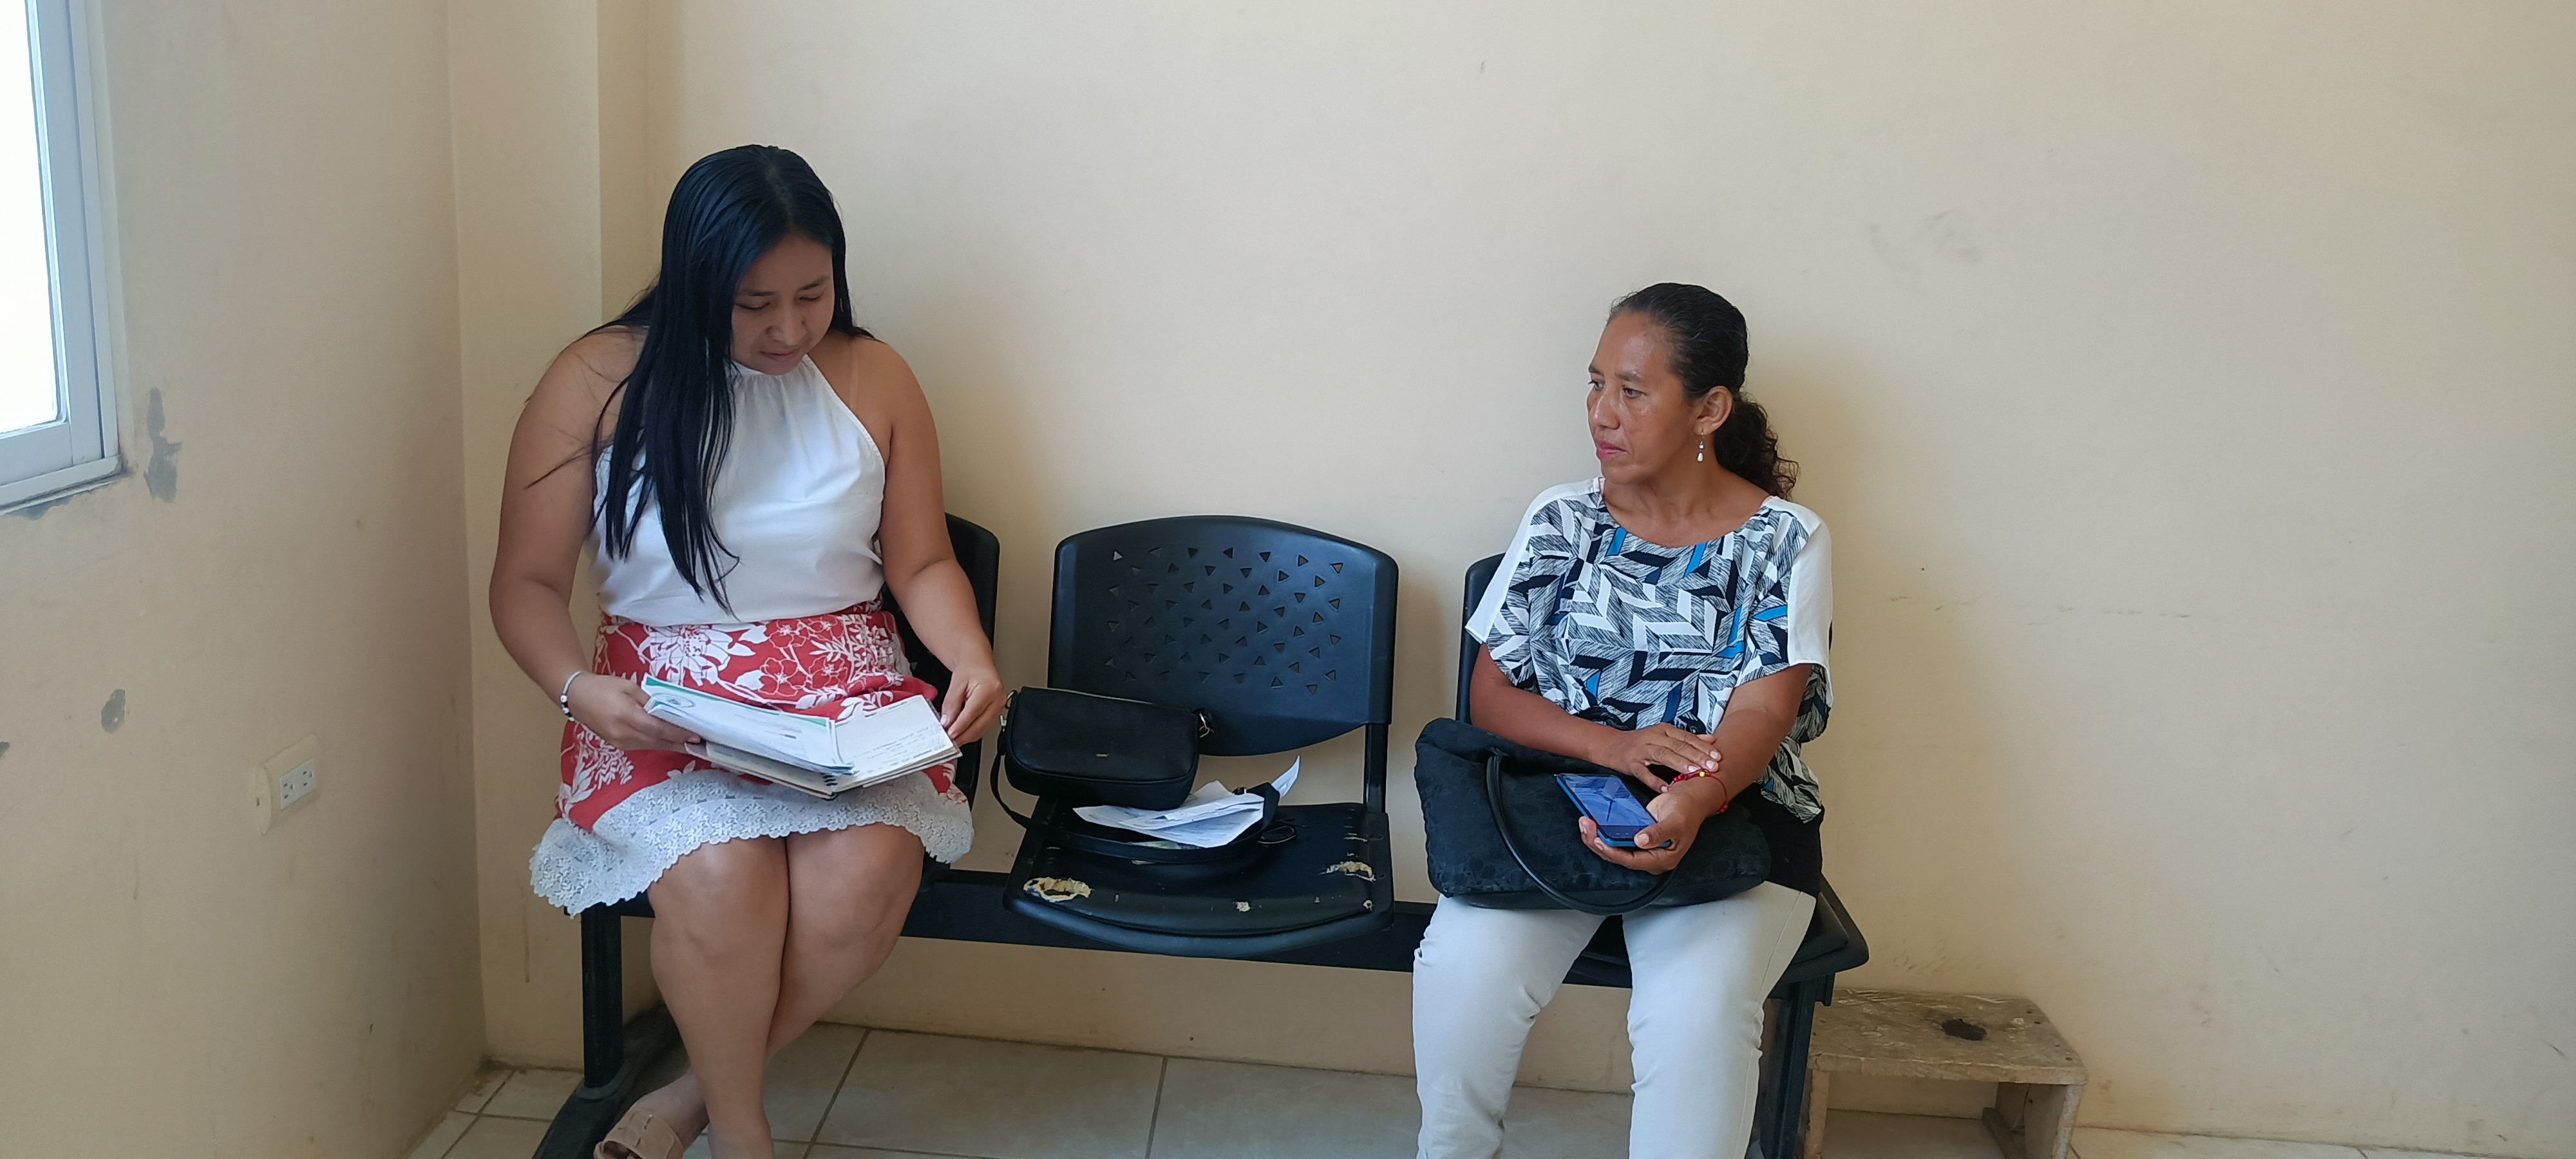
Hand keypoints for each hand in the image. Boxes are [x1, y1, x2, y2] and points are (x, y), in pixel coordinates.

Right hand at [566, 673, 699, 752]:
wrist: (576, 697)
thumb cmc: (603, 687)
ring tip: (688, 744)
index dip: (677, 734)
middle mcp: (623, 733)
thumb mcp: (629, 687)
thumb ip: (649, 701)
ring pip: (650, 746)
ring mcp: (619, 742)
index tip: (694, 736)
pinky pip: (642, 746)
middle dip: (679, 743)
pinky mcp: (617, 745)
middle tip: (698, 744)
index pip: (658, 729)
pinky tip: (667, 741)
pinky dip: (656, 744)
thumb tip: (666, 711)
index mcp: (626, 716)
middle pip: (657, 742)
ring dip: (669, 745)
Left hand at [938, 663, 1004, 744]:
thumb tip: (947, 722)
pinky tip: (963, 733)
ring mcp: (1000, 707)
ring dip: (968, 736)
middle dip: (964, 736)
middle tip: (950, 741)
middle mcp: (998, 699)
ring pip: (983, 729)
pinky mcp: (998, 713)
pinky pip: (985, 727)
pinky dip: (973, 733)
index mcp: (989, 688)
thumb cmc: (970, 669)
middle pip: (980, 724)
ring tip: (954, 739)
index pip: (973, 712)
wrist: (979, 664)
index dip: (960, 726)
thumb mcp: (956, 683)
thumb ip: (951, 703)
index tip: (949, 734)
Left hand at [1579, 787, 1706, 872]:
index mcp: (1663, 859)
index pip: (1633, 861)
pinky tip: (1593, 824)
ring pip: (1615, 850)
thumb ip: (1658, 833)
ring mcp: (1643, 849)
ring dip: (1597, 839)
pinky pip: (1617, 840)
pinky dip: (1604, 833)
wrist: (1691, 798)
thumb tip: (1641, 841)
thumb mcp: (1675, 821)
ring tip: (1585, 824)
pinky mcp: (1637, 838)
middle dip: (1599, 844)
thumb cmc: (1687, 810)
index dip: (1614, 852)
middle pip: (1619, 858)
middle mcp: (1651, 857)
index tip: (1600, 841)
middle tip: (1586, 827)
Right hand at [1588, 723, 1721, 791]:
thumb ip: (1687, 739)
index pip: (1686, 738)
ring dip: (1679, 764)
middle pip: (1678, 746)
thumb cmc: (1641, 742)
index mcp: (1664, 731)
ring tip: (1694, 772)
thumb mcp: (1664, 736)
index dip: (1702, 747)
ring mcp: (1641, 750)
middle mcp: (1653, 738)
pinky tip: (1666, 788)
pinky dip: (1654, 781)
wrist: (1611, 745)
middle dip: (1696, 756)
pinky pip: (1644, 773)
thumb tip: (1712, 739)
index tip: (1718, 757)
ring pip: (1663, 755)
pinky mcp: (1631, 763)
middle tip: (1712, 766)